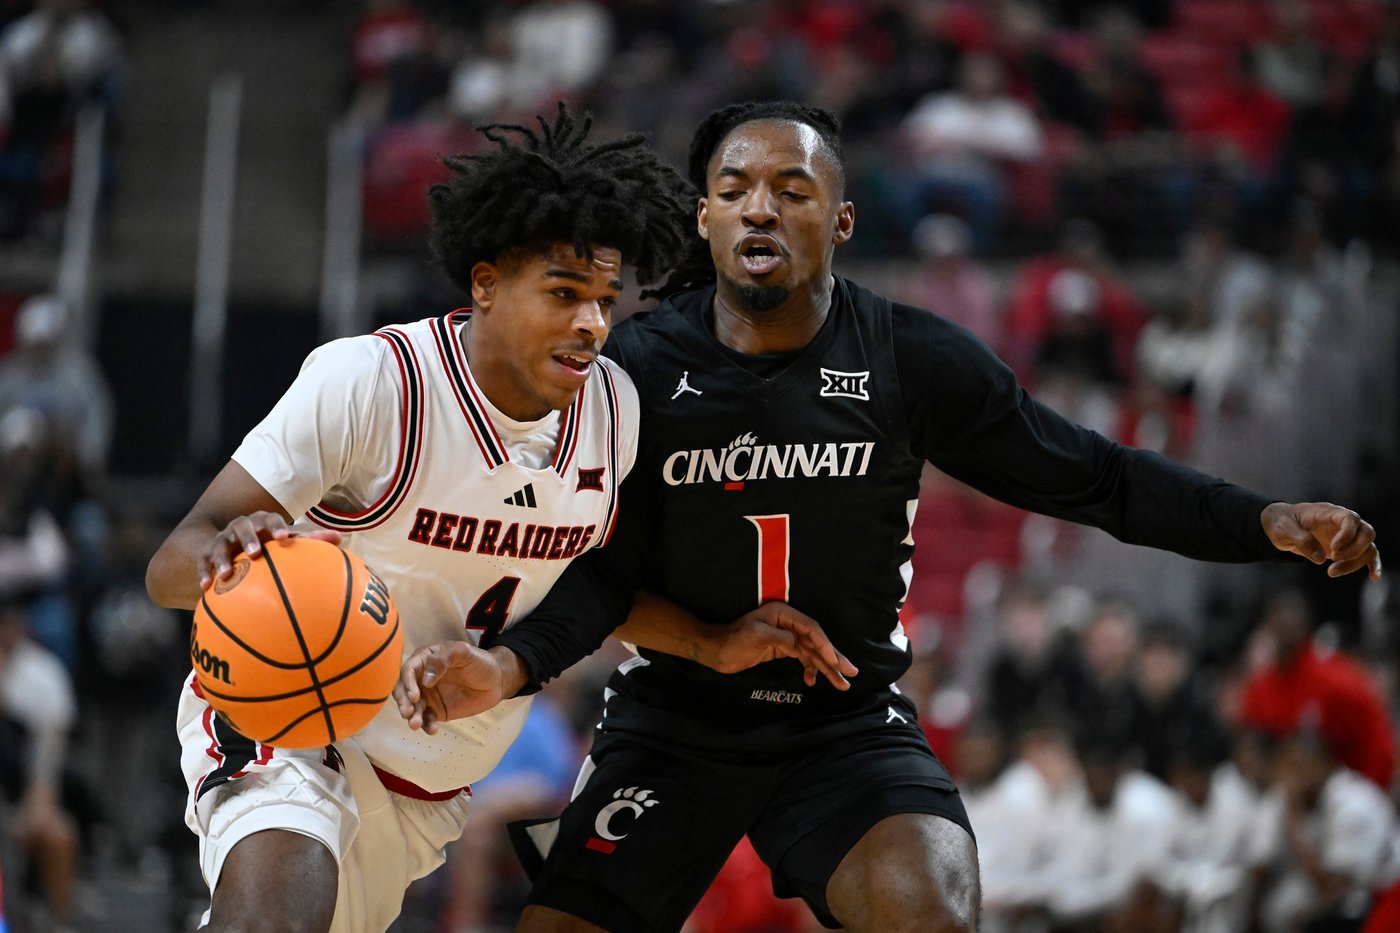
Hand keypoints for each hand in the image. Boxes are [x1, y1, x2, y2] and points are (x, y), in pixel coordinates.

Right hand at [196, 511, 340, 589]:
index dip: (277, 526)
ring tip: (226, 574)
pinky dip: (204, 573)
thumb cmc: (269, 544)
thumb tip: (340, 538)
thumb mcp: (286, 542)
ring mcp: (222, 540)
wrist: (231, 544)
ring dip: (222, 558)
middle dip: (248, 538)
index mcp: (262, 524)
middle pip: (242, 527)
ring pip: (219, 545)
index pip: (270, 519)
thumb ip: (310, 540)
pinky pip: (203, 563)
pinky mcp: (206, 555)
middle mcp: (241, 528)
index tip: (285, 537)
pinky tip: (205, 587)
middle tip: (255, 554)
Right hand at [394, 642, 507, 733]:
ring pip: (412, 707)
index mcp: (425, 659)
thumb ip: (443, 659)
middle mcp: (422, 678)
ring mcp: (428, 696)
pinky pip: (426, 719)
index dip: (408, 683)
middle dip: (402, 702)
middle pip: (403, 690)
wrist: (497, 680)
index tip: (414, 696)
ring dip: (411, 716)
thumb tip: (426, 680)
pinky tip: (432, 729)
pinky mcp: (436, 711)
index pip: (409, 670)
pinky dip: (426, 725)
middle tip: (407, 713)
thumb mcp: (463, 652)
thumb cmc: (480, 661)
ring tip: (415, 724)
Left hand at [703, 601, 858, 689]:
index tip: (834, 661)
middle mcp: (788, 624)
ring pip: (812, 653)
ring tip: (842, 684)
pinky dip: (810, 670)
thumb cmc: (731, 640)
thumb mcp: (754, 636)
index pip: (811, 630)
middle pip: (816, 641)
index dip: (824, 645)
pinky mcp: (781, 649)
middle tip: (852, 672)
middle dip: (834, 658)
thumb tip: (798, 644)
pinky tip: (813, 681)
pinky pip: (802, 659)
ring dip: (827, 668)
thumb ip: (777, 638)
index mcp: (783, 614)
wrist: (715, 650)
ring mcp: (786, 637)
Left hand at [1261, 502, 1380, 580]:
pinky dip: (1372, 565)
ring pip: (1367, 546)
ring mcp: (1346, 535)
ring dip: (1356, 562)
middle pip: (1366, 532)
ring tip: (1331, 572)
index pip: (1350, 519)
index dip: (1347, 534)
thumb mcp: (1283, 528)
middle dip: (1354, 550)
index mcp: (1329, 512)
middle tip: (1333, 558)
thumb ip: (1300, 539)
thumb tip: (1320, 558)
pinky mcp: (1345, 548)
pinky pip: (1366, 554)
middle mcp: (1342, 522)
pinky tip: (1373, 577)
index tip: (1333, 549)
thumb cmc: (1281, 522)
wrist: (1280, 525)